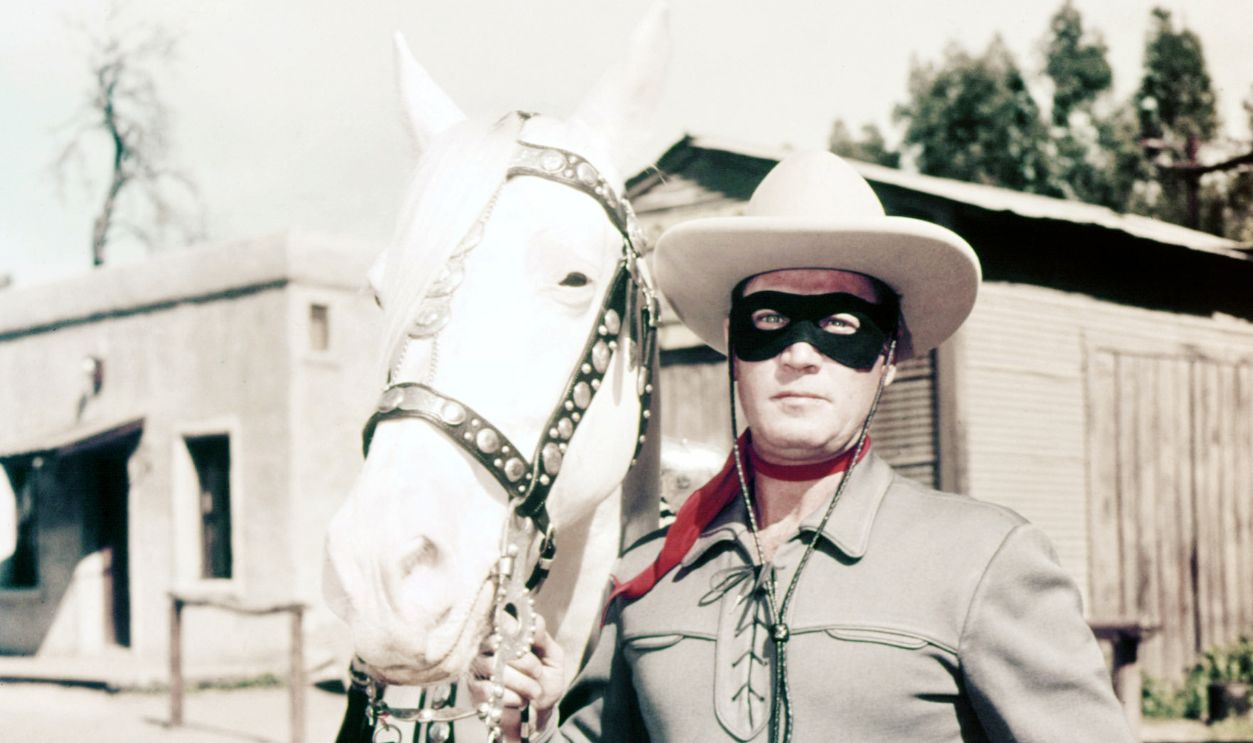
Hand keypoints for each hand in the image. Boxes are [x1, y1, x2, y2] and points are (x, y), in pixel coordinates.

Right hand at [467, 613, 564, 741]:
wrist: (540, 713)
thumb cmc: (545, 680)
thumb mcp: (552, 657)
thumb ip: (543, 639)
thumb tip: (535, 621)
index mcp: (507, 633)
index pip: (501, 619)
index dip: (515, 629)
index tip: (530, 645)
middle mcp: (488, 646)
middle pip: (497, 642)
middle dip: (524, 661)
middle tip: (538, 672)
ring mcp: (479, 667)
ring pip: (493, 666)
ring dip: (521, 682)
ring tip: (534, 691)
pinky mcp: (475, 690)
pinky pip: (488, 689)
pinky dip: (511, 697)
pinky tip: (519, 701)